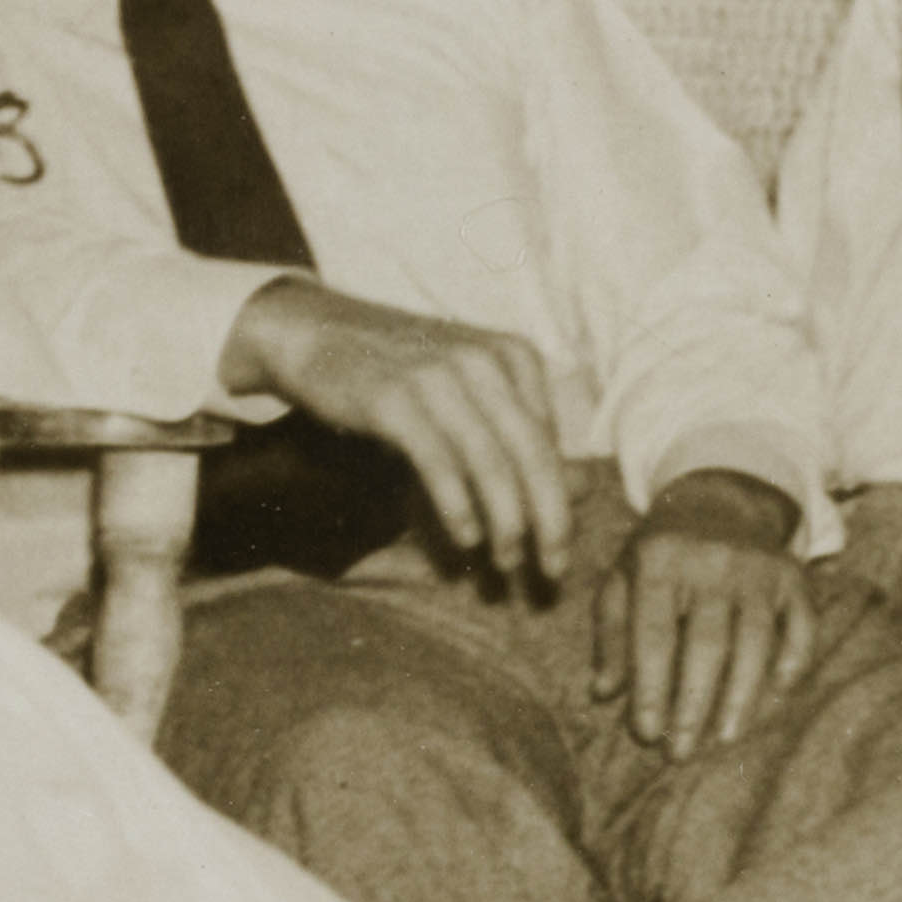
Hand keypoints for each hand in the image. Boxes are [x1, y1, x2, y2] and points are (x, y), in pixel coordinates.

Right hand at [229, 280, 578, 582]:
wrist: (316, 331)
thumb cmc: (402, 373)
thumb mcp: (468, 393)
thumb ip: (518, 436)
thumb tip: (584, 488)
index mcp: (513, 356)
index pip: (549, 443)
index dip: (561, 502)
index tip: (559, 550)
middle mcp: (483, 360)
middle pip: (531, 453)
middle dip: (550, 519)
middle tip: (554, 570)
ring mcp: (438, 376)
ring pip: (490, 461)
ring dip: (506, 522)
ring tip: (509, 563)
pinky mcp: (393, 398)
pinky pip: (439, 461)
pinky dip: (458, 505)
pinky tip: (467, 539)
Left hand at [596, 471, 821, 758]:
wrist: (719, 500)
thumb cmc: (660, 555)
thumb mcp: (623, 579)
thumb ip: (611, 634)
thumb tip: (603, 694)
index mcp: (660, 561)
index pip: (654, 635)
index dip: (650, 689)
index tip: (646, 734)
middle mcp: (713, 561)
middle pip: (706, 644)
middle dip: (693, 705)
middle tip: (680, 753)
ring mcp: (759, 568)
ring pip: (755, 641)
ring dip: (741, 697)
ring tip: (724, 740)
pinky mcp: (793, 576)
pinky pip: (801, 627)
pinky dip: (793, 663)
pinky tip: (775, 696)